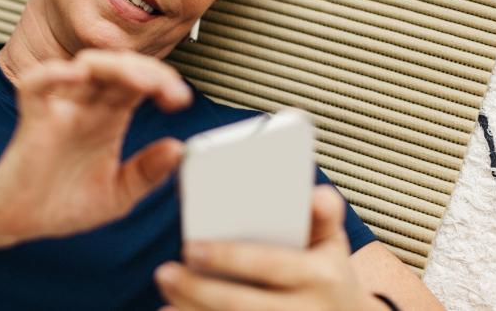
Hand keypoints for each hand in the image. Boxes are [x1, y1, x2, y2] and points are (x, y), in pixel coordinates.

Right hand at [0, 49, 191, 245]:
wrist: (19, 223)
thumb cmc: (62, 204)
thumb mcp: (118, 195)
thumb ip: (147, 173)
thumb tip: (178, 149)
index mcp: (108, 118)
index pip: (139, 83)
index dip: (164, 83)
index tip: (181, 101)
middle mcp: (86, 107)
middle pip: (118, 68)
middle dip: (149, 71)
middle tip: (171, 91)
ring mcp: (59, 109)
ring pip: (86, 67)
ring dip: (117, 67)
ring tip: (143, 82)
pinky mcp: (32, 119)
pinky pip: (36, 84)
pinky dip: (54, 74)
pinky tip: (78, 76)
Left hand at [155, 185, 386, 310]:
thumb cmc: (328, 272)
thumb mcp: (331, 242)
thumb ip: (322, 215)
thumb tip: (315, 195)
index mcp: (319, 275)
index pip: (269, 264)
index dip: (228, 257)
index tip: (190, 247)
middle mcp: (306, 310)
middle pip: (243, 304)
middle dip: (199, 290)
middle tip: (164, 273)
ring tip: (164, 300)